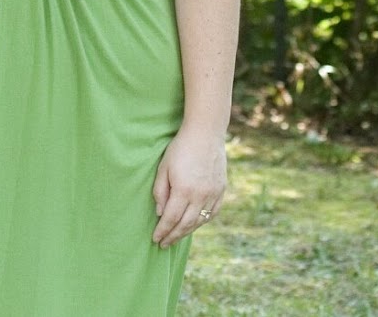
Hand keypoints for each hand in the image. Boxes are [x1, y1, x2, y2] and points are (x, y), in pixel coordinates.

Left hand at [150, 126, 227, 246]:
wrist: (205, 133)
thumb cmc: (180, 148)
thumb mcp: (164, 167)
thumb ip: (160, 191)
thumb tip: (160, 213)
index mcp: (183, 190)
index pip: (171, 218)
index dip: (162, 231)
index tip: (156, 238)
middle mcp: (200, 196)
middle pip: (185, 224)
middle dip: (173, 236)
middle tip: (164, 244)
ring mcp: (213, 194)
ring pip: (200, 221)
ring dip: (187, 231)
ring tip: (176, 237)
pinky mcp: (221, 190)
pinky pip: (212, 213)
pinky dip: (203, 221)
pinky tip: (195, 224)